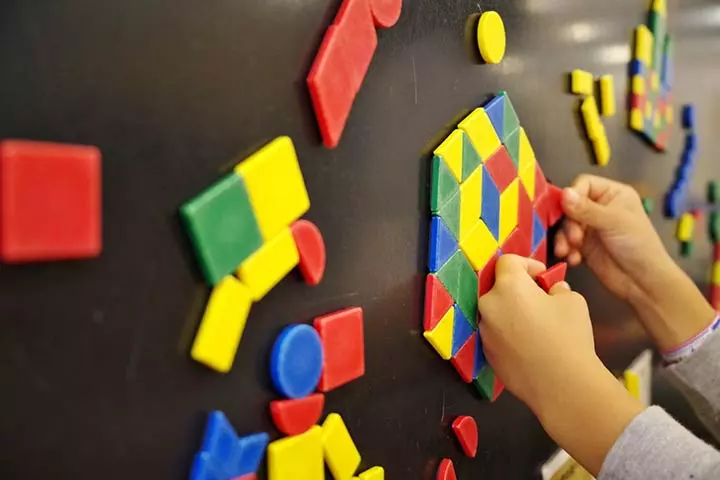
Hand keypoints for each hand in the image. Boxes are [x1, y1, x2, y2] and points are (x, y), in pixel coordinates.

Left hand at [478, 255, 598, 413]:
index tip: (542, 275)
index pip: (507, 261)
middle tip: (541, 299)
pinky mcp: (487, 354)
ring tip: (537, 325)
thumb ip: (557, 289)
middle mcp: (489, 306)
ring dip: (512, 312)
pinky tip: (530, 346)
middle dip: (519, 289)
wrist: (562, 385)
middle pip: (499, 287)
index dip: (527, 263)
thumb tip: (552, 291)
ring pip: (497, 312)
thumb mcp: (572, 301)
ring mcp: (485, 331)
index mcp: (508, 286)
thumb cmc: (569, 337)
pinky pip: (497, 334)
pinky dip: (509, 333)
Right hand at [555, 175, 714, 350]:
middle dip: (568, 223)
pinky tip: (574, 259)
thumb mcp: (613, 222)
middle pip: (570, 206)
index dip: (572, 196)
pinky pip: (566, 242)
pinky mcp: (584, 245)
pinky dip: (567, 250)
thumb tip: (564, 193)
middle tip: (575, 238)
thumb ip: (586, 209)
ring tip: (568, 251)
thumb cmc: (638, 245)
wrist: (643, 282)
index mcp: (612, 194)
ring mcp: (591, 227)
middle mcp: (600, 207)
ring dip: (564, 238)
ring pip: (565, 225)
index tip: (567, 211)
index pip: (583, 184)